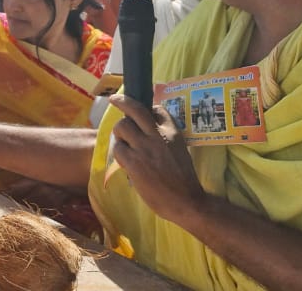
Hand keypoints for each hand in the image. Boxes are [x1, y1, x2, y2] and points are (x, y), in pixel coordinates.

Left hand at [108, 94, 208, 225]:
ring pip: (121, 127)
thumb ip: (164, 137)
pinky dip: (119, 153)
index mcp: (172, 132)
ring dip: (119, 134)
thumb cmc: (183, 178)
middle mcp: (158, 135)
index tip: (138, 110)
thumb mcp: (179, 149)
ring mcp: (144, 148)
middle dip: (122, 102)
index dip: (145, 108)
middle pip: (134, 109)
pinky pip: (117, 149)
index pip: (156, 109)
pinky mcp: (134, 162)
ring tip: (124, 144)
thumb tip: (145, 128)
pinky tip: (125, 161)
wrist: (186, 201)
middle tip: (114, 100)